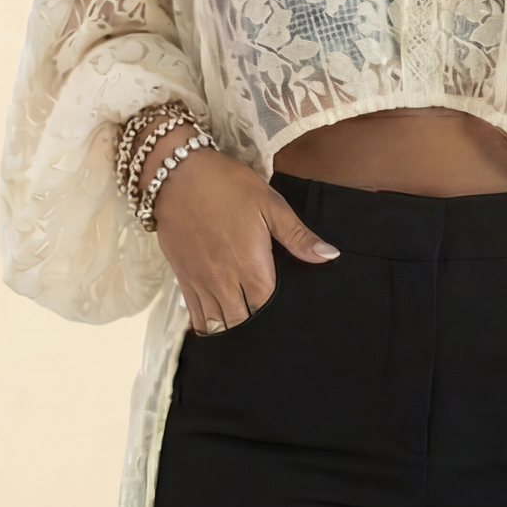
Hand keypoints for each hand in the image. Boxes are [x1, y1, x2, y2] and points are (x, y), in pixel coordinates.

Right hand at [139, 125, 339, 332]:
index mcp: (251, 266)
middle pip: (244, 323)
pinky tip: (218, 329)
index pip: (268, 310)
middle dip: (256, 327)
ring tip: (246, 332)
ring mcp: (202, 282)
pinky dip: (207, 326)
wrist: (177, 173)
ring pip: (219, 324)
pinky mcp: (184, 278)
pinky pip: (196, 315)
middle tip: (268, 326)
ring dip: (233, 329)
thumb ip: (298, 236)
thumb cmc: (226, 185)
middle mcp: (225, 281)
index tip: (287, 316)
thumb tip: (329, 255)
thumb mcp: (270, 204)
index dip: (278, 317)